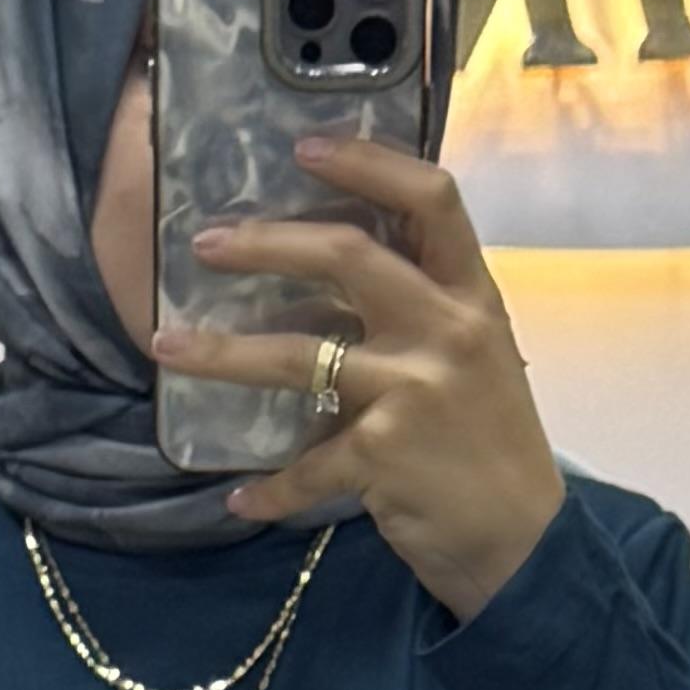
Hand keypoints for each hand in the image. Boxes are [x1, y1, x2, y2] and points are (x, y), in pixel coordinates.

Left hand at [153, 135, 565, 616]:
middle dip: (265, 242)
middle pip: (346, 254)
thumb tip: (336, 262)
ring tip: (165, 347)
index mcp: (472, 295)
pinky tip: (240, 497)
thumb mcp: (478, 356)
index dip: (367, 162)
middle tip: (206, 244)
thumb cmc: (492, 443)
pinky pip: (306, 464)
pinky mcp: (384, 455)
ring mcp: (414, 391)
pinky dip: (269, 487)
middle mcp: (447, 330)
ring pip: (299, 356)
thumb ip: (425, 307)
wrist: (525, 542)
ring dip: (222, 353)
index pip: (432, 198)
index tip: (305, 147)